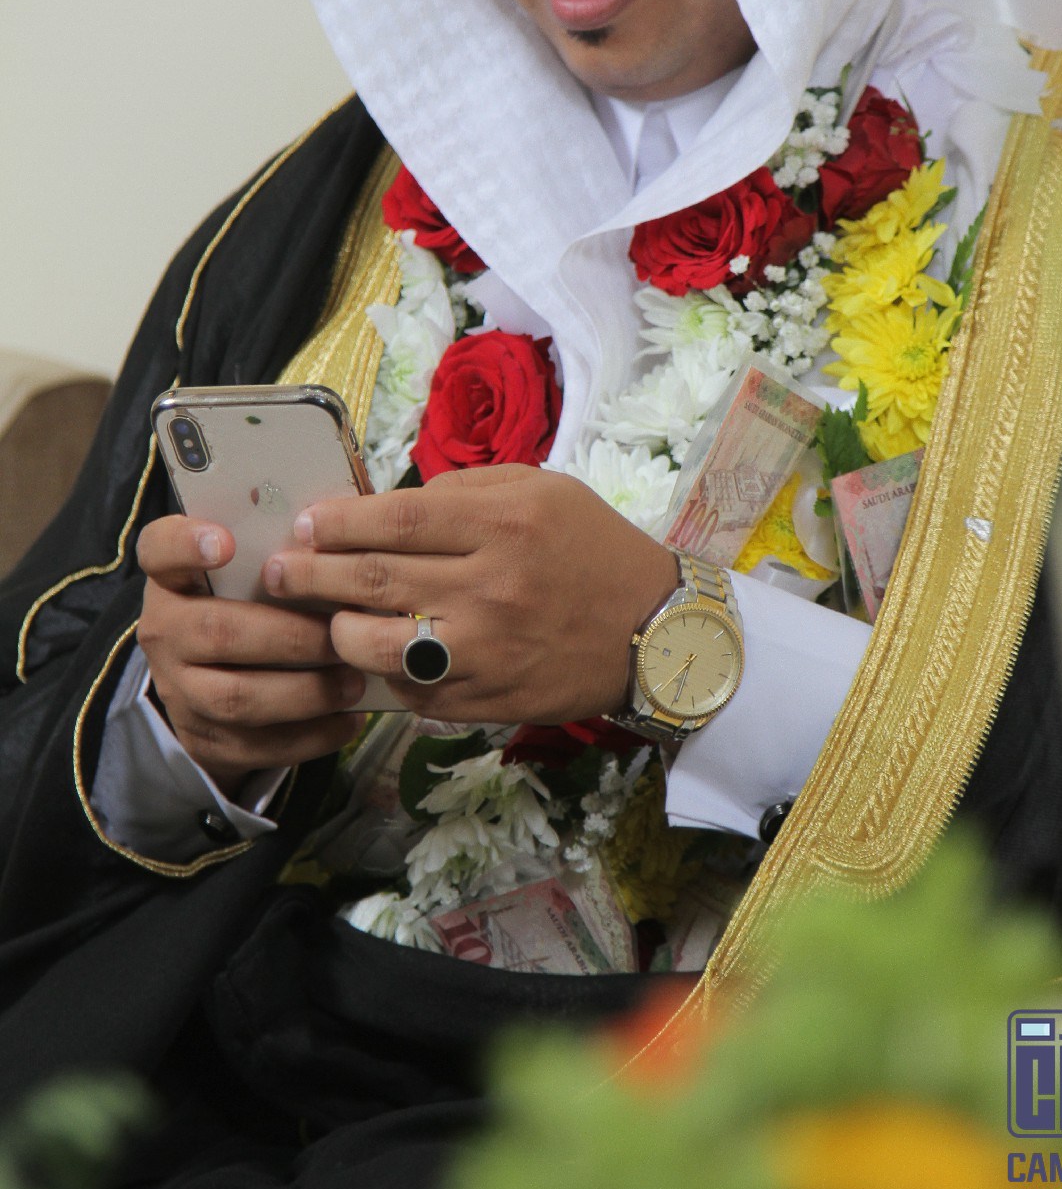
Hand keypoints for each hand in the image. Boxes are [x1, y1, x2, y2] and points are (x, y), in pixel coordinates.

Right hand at [136, 515, 367, 799]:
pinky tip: (348, 719)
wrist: (210, 683)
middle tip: (341, 632)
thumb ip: (285, 543)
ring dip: (305, 691)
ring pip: (238, 697)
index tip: (225, 541)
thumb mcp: (254, 568)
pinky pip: (257, 744)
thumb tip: (353, 512)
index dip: (187, 543)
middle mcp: (164, 631)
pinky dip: (310, 734)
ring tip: (354, 680)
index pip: (159, 549)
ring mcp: (180, 690)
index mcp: (174, 577)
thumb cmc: (251, 603)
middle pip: (216, 632)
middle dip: (288, 635)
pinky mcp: (204, 738)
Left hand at [262, 465, 679, 724]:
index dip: (337, 521)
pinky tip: (372, 658)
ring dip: (334, 630)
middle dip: (310, 573)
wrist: (655, 630)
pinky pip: (409, 690)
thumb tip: (388, 505)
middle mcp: (490, 587)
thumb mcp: (542, 490)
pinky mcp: (485, 699)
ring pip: (376, 644)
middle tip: (278, 570)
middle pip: (372, 578)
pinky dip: (381, 674)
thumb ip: (465, 489)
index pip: (395, 519)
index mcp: (503, 524)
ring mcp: (486, 650)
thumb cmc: (592, 548)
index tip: (305, 523)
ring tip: (320, 618)